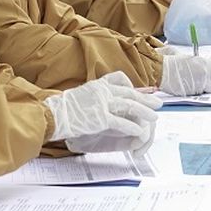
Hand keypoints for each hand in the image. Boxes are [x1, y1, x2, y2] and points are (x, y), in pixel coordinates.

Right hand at [44, 72, 160, 153]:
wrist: (52, 115)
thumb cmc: (63, 109)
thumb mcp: (81, 94)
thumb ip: (95, 94)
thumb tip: (106, 98)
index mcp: (97, 84)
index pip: (120, 78)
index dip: (132, 85)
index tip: (140, 90)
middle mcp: (102, 91)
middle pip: (130, 93)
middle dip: (146, 99)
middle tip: (158, 103)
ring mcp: (102, 104)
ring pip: (130, 106)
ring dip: (144, 112)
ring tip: (154, 117)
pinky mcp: (101, 118)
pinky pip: (122, 121)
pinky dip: (133, 126)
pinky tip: (140, 131)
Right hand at [161, 55, 210, 95]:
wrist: (162, 70)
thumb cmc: (171, 62)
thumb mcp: (187, 57)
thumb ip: (197, 62)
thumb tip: (199, 65)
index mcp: (206, 63)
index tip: (210, 74)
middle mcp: (207, 73)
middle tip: (203, 81)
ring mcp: (202, 83)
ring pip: (209, 89)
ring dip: (204, 88)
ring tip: (194, 85)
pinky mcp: (195, 92)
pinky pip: (200, 94)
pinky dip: (196, 92)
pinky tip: (188, 88)